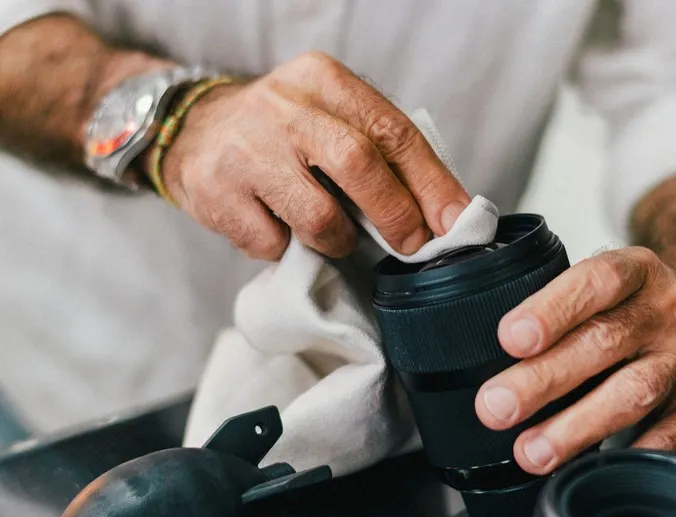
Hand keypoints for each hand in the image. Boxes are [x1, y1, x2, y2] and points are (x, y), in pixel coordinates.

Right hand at [152, 52, 469, 259]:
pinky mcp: (215, 193)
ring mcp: (245, 150)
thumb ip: (381, 151)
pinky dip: (288, 249)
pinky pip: (275, 245)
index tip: (455, 221)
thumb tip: (446, 212)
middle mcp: (283, 107)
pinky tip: (279, 228)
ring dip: (339, 241)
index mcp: (323, 80)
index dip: (432, 183)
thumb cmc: (283, 133)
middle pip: (360, 165)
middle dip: (397, 215)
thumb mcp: (331, 117)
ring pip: (320, 218)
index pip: (392, 131)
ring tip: (331, 234)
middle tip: (410, 244)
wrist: (191, 129)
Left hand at [475, 247, 675, 474]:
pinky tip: (590, 470)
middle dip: (545, 379)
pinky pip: (671, 435)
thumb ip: (558, 308)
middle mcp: (670, 308)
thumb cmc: (636, 306)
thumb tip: (482, 355)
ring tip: (532, 451)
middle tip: (496, 407)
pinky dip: (628, 455)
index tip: (509, 338)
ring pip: (636, 391)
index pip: (596, 280)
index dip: (552, 309)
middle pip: (606, 342)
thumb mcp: (605, 287)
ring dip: (577, 426)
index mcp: (637, 269)